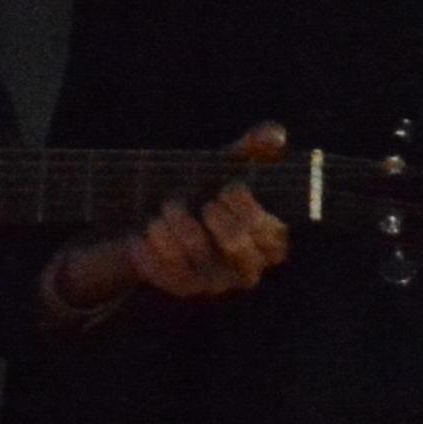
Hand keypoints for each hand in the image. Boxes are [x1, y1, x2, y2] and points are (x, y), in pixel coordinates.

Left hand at [47, 127, 293, 321]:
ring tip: (166, 207)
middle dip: (219, 221)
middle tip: (204, 203)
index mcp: (265, 244)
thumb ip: (255, 149)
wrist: (156, 218)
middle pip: (240, 250)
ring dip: (179, 223)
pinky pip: (168, 269)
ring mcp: (214, 283)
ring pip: (198, 255)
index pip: (274, 241)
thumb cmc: (206, 191)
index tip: (230, 188)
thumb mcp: (229, 167)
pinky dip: (156, 243)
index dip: (252, 214)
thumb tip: (275, 136)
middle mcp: (244, 270)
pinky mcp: (182, 287)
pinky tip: (147, 228)